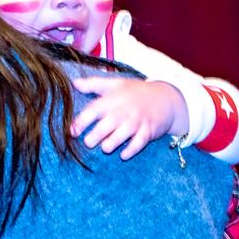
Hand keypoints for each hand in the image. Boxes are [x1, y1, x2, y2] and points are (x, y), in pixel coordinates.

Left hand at [70, 77, 188, 159]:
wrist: (165, 98)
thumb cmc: (136, 92)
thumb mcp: (115, 84)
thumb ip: (93, 84)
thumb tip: (74, 83)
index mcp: (113, 99)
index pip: (94, 109)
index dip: (82, 121)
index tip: (72, 132)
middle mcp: (124, 110)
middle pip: (108, 123)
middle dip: (96, 135)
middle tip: (88, 143)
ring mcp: (137, 121)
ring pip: (123, 134)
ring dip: (112, 143)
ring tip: (105, 148)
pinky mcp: (148, 130)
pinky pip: (140, 142)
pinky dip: (131, 150)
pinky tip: (123, 155)